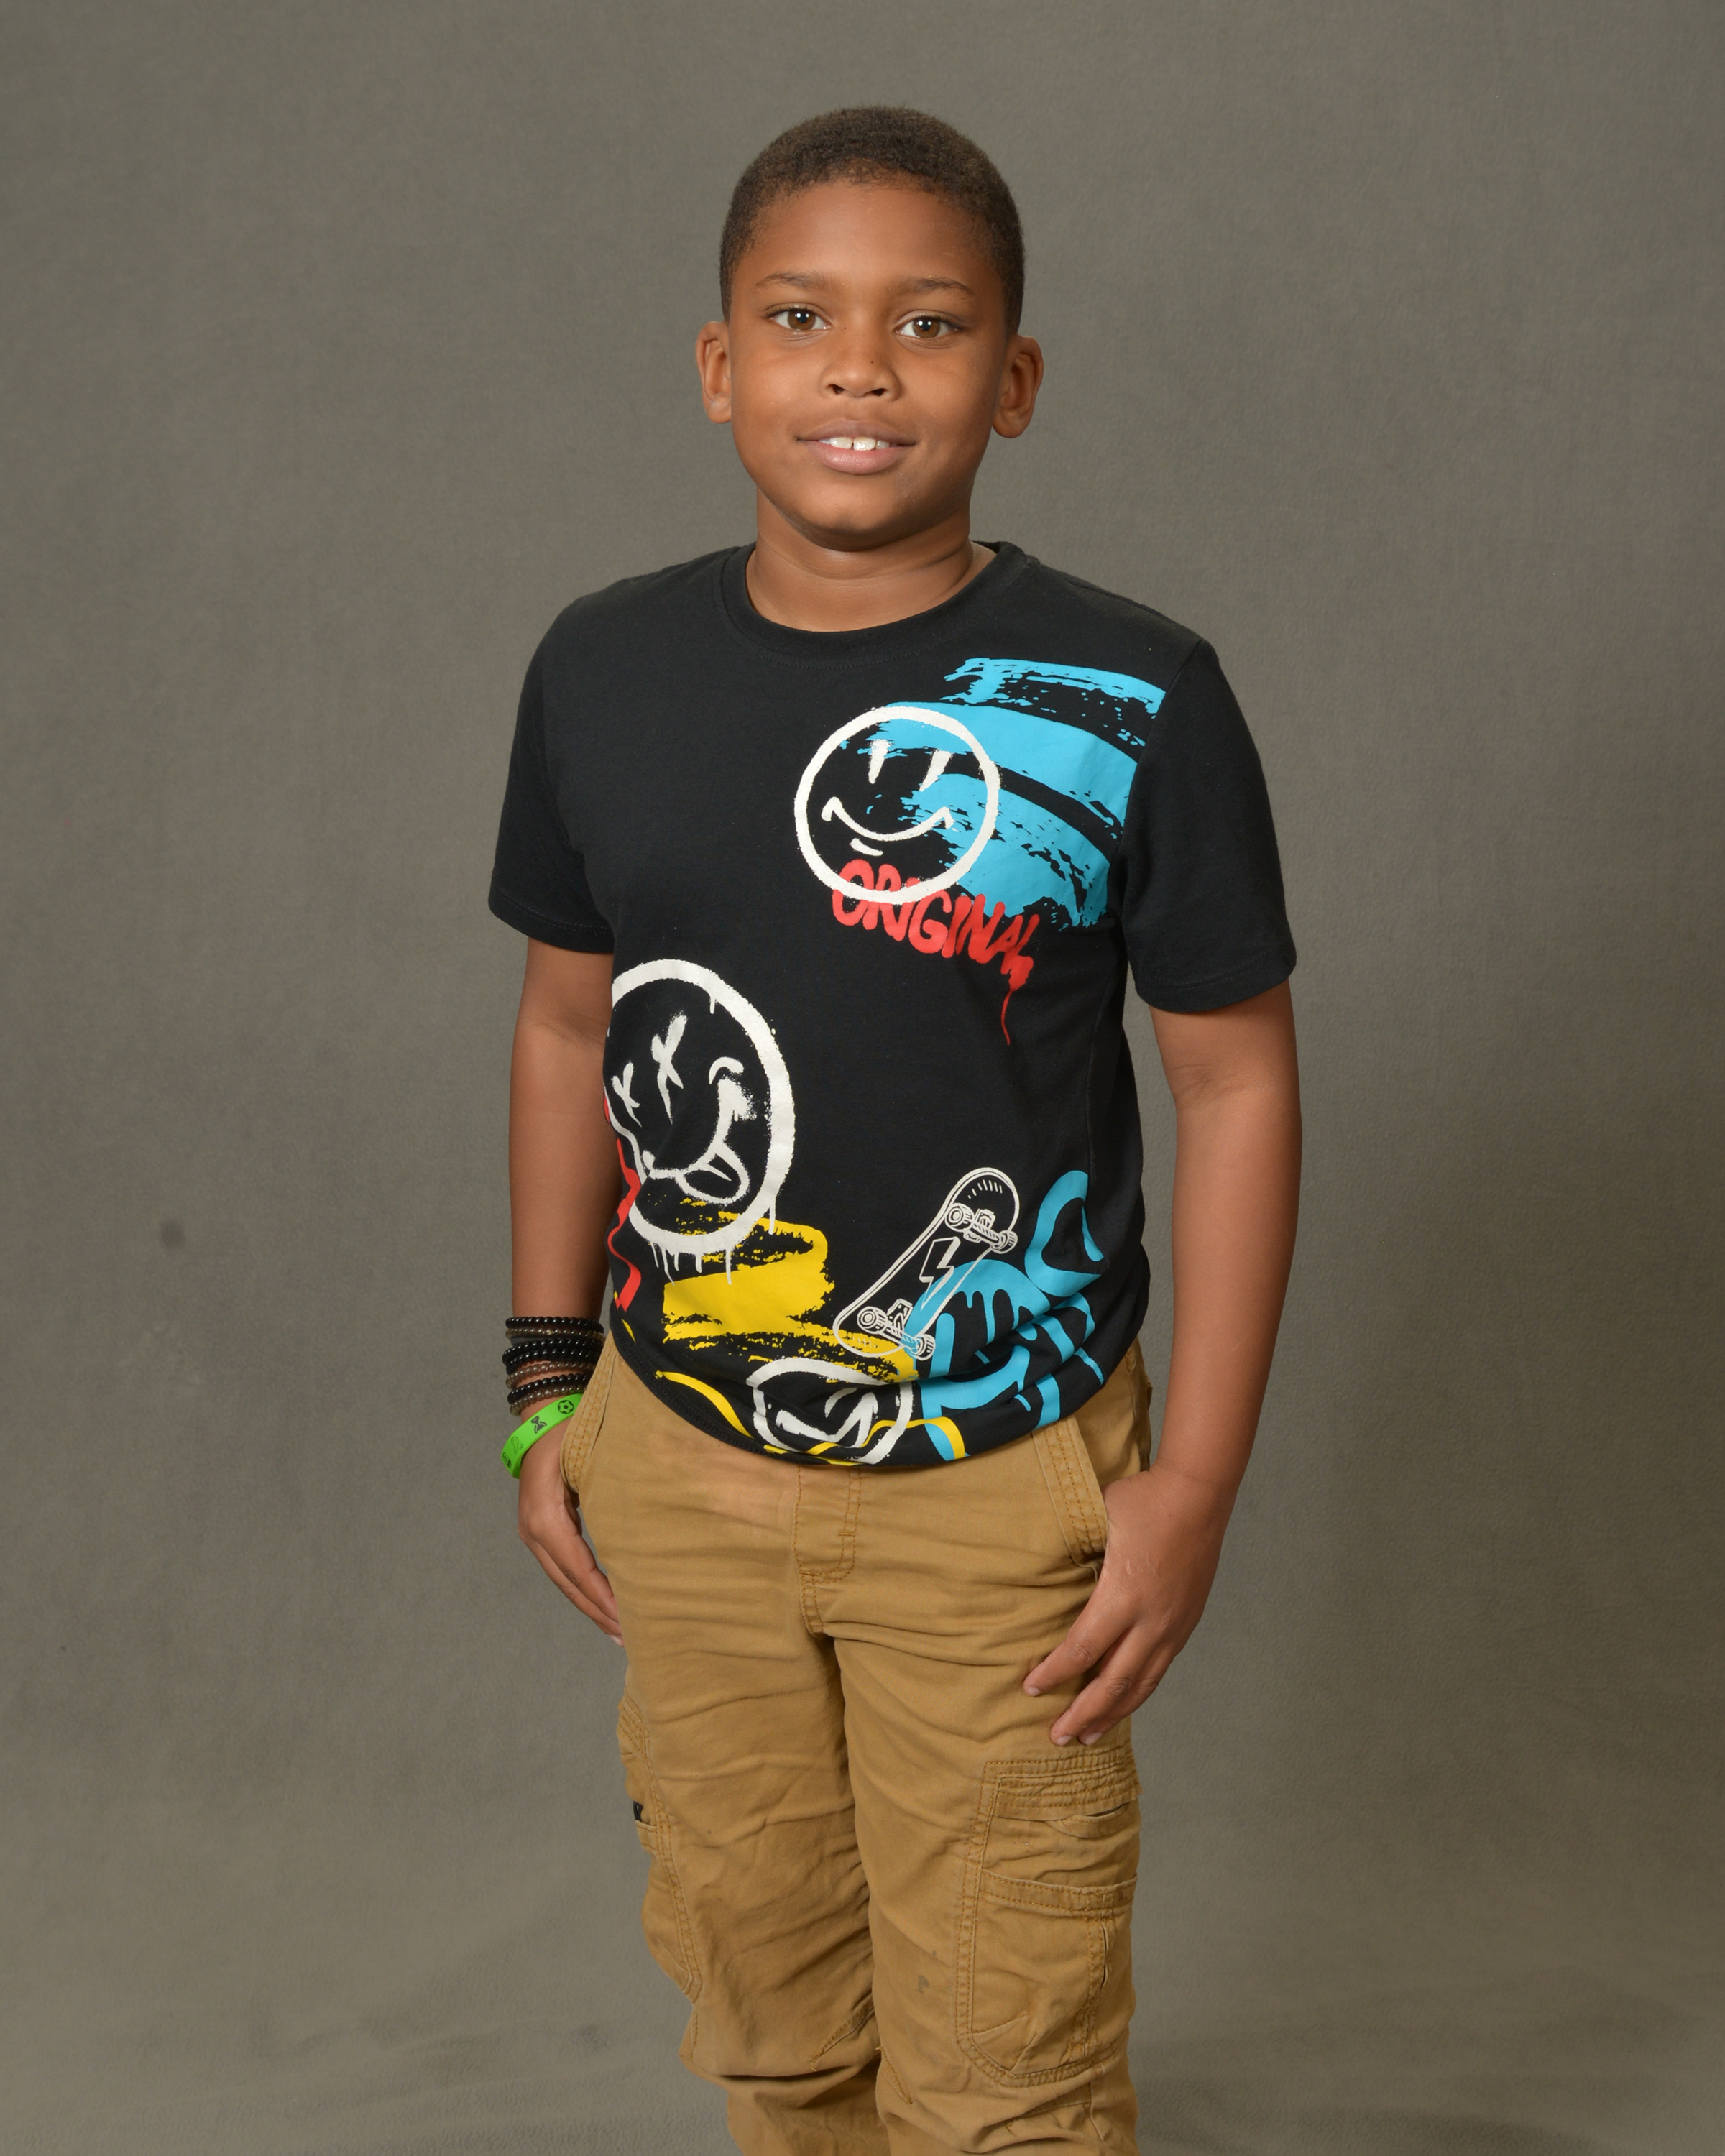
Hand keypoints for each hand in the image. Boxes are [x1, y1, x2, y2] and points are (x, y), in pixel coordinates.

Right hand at [517, 1428, 622, 1641]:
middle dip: (599, 1612)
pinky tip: (602, 1603)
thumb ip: (612, 1490)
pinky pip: (563, 1567)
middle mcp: (534, 1530)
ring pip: (564, 1580)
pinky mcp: (541, 1530)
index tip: (629, 1620)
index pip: (578, 1569)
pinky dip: (582, 1588)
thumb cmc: (573, 1430)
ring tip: (619, 1631)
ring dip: (591, 1606)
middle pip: (569, 1583)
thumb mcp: (590, 1455)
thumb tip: (641, 1525)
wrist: (545, 1415)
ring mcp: (533, 1533)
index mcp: (545, 1517)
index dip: (602, 1597)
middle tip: (630, 1637)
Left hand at [1023, 1459, 1236, 1743]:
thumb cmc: (1143, 1500)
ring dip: (1113, 1713)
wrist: (1199, 1493)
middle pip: (1113, 1682)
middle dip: (1082, 1713)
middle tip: (1056, 1737)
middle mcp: (1151, 1620)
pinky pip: (1159, 1669)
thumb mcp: (1097, 1523)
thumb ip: (1076, 1554)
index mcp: (1123, 1595)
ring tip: (1089, 1737)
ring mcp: (1173, 1625)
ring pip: (1141, 1684)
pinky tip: (1124, 1702)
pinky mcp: (1186, 1623)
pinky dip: (1138, 1692)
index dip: (1054, 1673)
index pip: (1082, 1649)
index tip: (1030, 1688)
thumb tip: (1044, 1571)